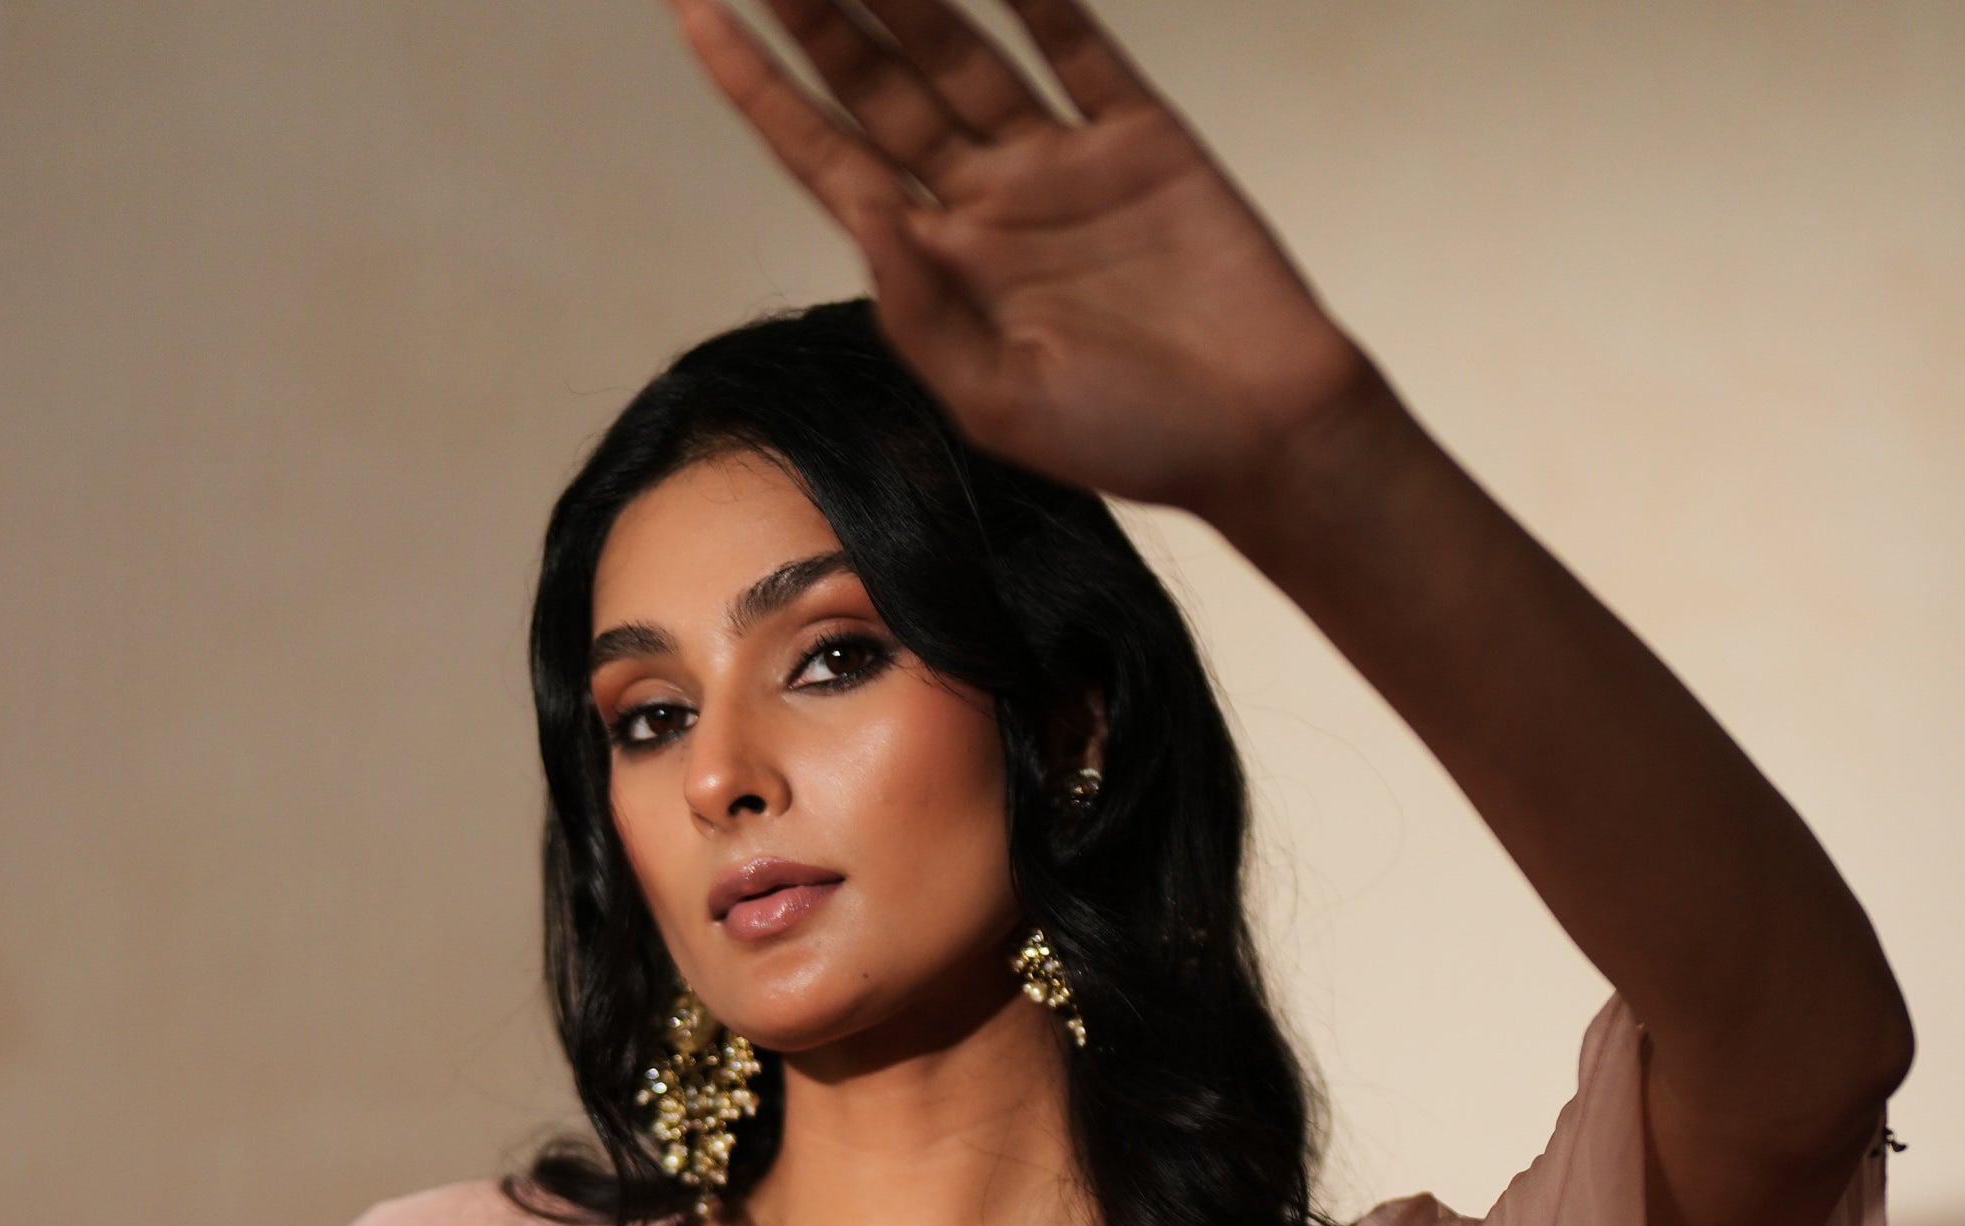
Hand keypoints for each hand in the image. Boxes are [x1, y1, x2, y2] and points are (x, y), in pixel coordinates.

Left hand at [670, 0, 1363, 526]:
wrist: (1265, 432)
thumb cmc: (1136, 443)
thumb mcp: (1001, 405)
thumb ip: (924, 314)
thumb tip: (866, 215)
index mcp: (943, 273)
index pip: (829, 159)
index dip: (761, 89)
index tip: (699, 15)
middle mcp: (989, 206)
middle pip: (879, 85)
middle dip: (815, 13)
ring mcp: (1059, 163)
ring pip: (959, 45)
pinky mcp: (1138, 135)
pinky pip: (1072, 39)